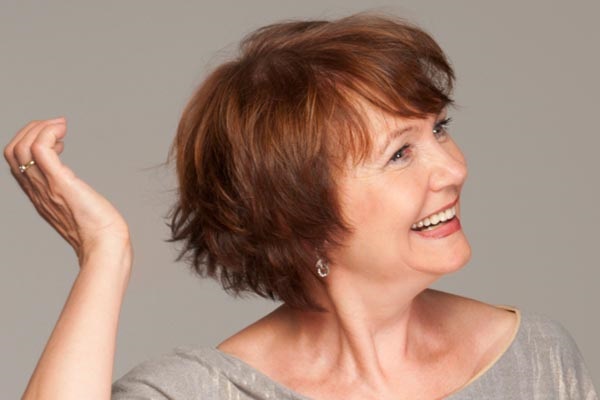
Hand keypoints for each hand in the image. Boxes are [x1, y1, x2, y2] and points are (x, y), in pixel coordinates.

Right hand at [4, 118, 131, 263]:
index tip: (57, 140)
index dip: (30, 143)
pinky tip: (64, 132)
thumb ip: (69, 195)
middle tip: (56, 126)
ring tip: (61, 126)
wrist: (105, 245)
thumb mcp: (76, 208)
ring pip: (21, 147)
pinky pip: (40, 149)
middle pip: (12, 151)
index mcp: (39, 195)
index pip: (16, 163)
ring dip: (39, 127)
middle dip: (31, 130)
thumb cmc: (99, 231)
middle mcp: (37, 190)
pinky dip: (48, 132)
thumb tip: (75, 187)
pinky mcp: (60, 182)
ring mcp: (46, 186)